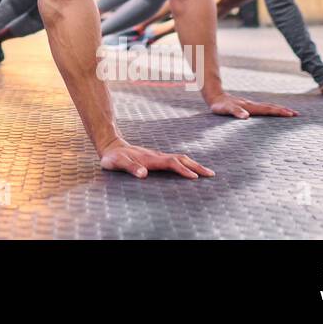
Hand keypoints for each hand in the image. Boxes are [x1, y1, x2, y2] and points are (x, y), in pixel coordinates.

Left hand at [100, 138, 214, 179]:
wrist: (111, 146)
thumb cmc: (113, 158)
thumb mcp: (117, 163)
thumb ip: (130, 168)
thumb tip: (143, 174)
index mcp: (150, 159)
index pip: (171, 163)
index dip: (183, 170)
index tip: (195, 177)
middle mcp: (156, 156)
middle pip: (180, 159)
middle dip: (196, 166)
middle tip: (211, 174)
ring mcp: (157, 156)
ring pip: (179, 158)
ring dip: (193, 164)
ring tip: (206, 172)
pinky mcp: (156, 158)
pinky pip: (175, 160)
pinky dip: (186, 164)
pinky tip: (190, 169)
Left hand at [207, 92, 298, 117]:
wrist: (215, 96)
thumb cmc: (220, 105)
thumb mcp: (225, 109)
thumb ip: (235, 112)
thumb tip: (246, 117)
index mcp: (250, 107)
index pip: (268, 109)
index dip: (279, 112)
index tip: (291, 114)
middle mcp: (252, 105)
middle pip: (271, 107)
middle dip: (284, 110)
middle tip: (297, 114)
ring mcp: (251, 105)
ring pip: (268, 106)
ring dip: (280, 109)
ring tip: (290, 113)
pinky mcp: (249, 106)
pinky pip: (263, 108)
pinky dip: (272, 110)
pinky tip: (275, 112)